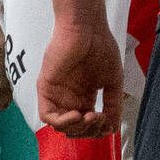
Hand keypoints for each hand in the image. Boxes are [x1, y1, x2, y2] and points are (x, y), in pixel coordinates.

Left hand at [37, 15, 124, 139]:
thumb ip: (113, 105)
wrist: (88, 28)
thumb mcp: (113, 82)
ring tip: (90, 117)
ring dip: (77, 128)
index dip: (97, 130)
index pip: (87, 124)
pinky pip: (48, 115)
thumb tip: (113, 128)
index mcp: (83, 96)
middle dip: (88, 131)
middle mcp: (68, 98)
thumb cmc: (101, 48)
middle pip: (74, 129)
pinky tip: (78, 114)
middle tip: (100, 119)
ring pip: (60, 126)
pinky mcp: (45, 88)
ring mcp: (56, 94)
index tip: (109, 125)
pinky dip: (63, 121)